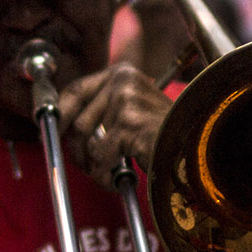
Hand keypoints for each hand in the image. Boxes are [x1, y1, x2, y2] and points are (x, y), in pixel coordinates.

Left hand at [57, 64, 172, 188]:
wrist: (200, 149)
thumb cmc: (167, 135)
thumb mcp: (134, 110)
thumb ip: (103, 109)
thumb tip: (62, 121)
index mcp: (123, 73)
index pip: (75, 90)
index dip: (59, 113)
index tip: (51, 130)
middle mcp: (123, 80)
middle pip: (77, 120)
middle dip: (78, 150)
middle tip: (89, 166)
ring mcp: (127, 100)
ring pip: (86, 141)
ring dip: (93, 166)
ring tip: (110, 173)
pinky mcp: (130, 123)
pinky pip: (99, 157)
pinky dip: (106, 175)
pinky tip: (123, 178)